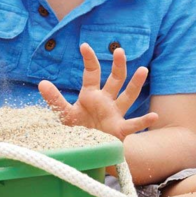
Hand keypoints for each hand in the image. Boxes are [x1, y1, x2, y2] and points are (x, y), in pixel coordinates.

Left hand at [38, 43, 157, 140]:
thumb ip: (55, 99)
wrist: (89, 150)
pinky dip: (144, 121)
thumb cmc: (79, 130)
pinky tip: (153, 116)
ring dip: (135, 84)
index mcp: (91, 95)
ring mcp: (115, 114)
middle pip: (115, 79)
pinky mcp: (120, 130)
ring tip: (143, 70)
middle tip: (119, 50)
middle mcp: (106, 101)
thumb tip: (42, 82)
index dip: (89, 59)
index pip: (92, 73)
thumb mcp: (65, 115)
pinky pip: (133, 125)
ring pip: (128, 96)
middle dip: (118, 65)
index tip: (84, 45)